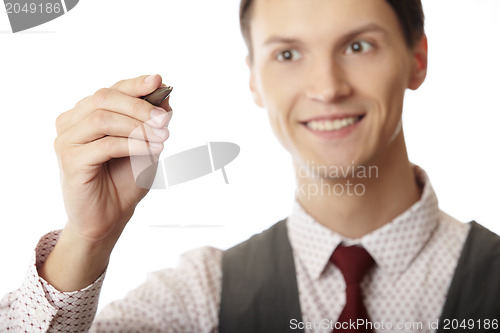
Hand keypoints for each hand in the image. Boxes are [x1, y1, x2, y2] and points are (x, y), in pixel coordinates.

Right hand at [41, 74, 171, 290]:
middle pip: (104, 98)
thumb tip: (165, 97)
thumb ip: (151, 122)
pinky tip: (148, 151)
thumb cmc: (124, 180)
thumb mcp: (146, 146)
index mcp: (87, 114)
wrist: (109, 217)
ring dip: (137, 127)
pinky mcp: (69, 160)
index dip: (135, 84)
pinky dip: (131, 144)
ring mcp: (67, 140)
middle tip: (165, 120)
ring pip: (103, 118)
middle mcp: (72, 122)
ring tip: (162, 138)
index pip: (111, 90)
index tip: (159, 81)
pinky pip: (104, 144)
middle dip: (140, 106)